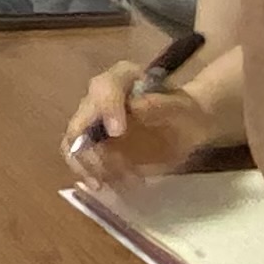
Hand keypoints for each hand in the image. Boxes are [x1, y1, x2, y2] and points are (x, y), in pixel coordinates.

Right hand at [65, 62, 214, 188]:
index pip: (103, 88)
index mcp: (121, 78)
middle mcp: (99, 98)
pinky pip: (82, 163)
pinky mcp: (95, 147)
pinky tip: (114, 186)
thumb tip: (134, 108)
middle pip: (79, 122)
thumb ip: (159, 104)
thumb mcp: (180, 106)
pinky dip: (94, 176)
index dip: (106, 109)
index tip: (118, 132)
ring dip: (93, 169)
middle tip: (113, 172)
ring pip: (74, 147)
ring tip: (122, 183)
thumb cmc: (184, 111)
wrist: (188, 128)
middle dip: (91, 151)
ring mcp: (93, 123)